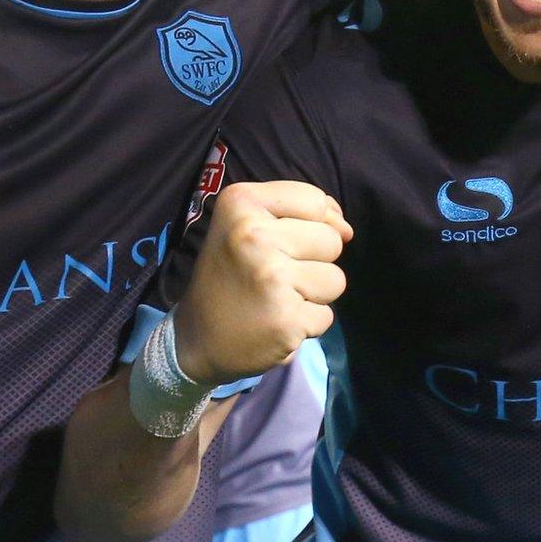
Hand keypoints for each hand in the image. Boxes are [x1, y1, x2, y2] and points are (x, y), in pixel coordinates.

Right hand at [173, 181, 350, 388]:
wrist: (194, 340)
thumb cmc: (231, 276)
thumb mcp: (250, 227)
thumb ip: (301, 214)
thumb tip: (346, 229)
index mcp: (240, 204)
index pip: (315, 200)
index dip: (312, 224)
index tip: (280, 243)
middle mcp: (253, 235)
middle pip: (331, 240)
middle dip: (313, 262)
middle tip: (272, 277)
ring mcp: (271, 277)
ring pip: (335, 279)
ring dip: (313, 295)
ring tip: (276, 299)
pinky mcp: (286, 318)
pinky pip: (326, 315)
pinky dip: (306, 324)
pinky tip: (274, 322)